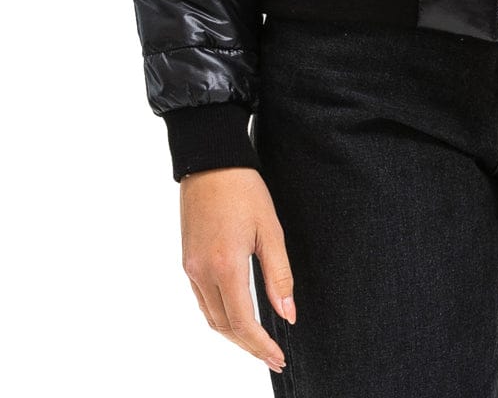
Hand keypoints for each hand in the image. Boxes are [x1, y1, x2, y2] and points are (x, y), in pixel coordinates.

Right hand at [180, 167, 296, 372]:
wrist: (211, 161)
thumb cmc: (244, 189)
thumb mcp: (270, 230)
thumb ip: (279, 276)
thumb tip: (288, 315)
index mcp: (225, 266)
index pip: (242, 322)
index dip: (261, 346)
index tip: (278, 358)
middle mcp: (202, 272)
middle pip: (224, 326)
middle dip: (248, 346)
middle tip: (272, 356)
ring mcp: (191, 268)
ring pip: (211, 317)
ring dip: (233, 334)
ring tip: (258, 342)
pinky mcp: (187, 260)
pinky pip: (202, 300)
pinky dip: (220, 316)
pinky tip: (237, 315)